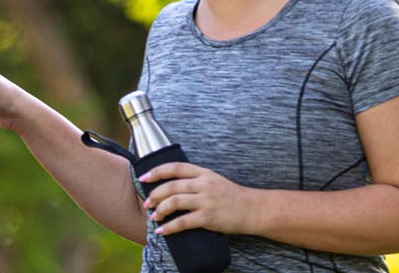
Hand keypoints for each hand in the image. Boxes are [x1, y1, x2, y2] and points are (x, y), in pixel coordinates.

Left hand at [140, 162, 264, 235]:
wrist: (255, 210)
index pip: (175, 167)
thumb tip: (172, 185)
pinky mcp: (209, 217)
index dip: (157, 171)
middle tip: (147, 203)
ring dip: (159, 210)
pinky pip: (182, 222)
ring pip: (174, 202)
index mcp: (204, 173)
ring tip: (154, 216)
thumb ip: (196, 180)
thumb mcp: (215, 180)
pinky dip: (168, 227)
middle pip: (171, 186)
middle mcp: (204, 184)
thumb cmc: (233, 197)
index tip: (143, 177)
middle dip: (154, 195)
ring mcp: (206, 201)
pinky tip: (161, 231)